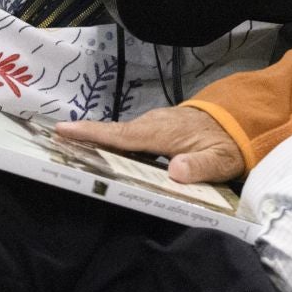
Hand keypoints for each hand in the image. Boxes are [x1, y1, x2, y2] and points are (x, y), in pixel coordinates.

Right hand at [57, 106, 244, 185]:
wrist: (239, 120)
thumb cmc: (228, 143)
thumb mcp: (221, 159)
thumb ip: (200, 166)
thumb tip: (175, 170)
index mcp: (161, 133)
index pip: (121, 135)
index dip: (92, 134)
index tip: (62, 130)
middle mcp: (152, 125)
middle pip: (112, 134)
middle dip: (83, 137)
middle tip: (52, 141)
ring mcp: (153, 125)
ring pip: (119, 135)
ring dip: (96, 140)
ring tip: (68, 148)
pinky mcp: (156, 129)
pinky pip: (129, 137)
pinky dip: (112, 142)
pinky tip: (103, 154)